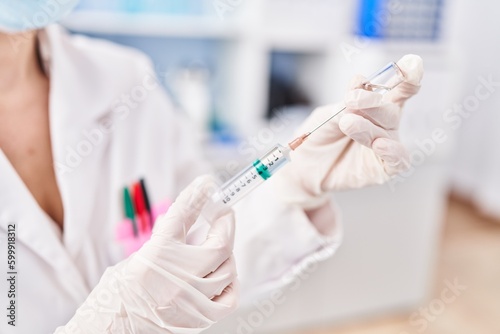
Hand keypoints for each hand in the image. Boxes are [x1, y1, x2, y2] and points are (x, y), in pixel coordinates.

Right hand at [56, 176, 237, 333]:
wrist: (111, 329)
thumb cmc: (119, 293)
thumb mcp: (138, 256)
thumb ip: (167, 238)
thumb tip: (189, 219)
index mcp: (156, 256)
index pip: (183, 215)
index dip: (197, 196)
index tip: (207, 183)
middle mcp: (178, 277)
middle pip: (219, 243)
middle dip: (225, 224)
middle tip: (221, 214)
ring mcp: (192, 300)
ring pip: (228, 269)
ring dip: (226, 254)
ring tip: (215, 246)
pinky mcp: (199, 319)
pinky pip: (229, 298)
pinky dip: (230, 283)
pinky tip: (221, 276)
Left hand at [275, 54, 423, 208]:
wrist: (303, 167)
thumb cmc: (317, 137)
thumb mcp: (325, 116)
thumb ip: (343, 105)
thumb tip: (360, 86)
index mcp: (374, 106)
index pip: (396, 89)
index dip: (408, 76)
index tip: (412, 63)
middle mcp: (384, 124)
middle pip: (389, 109)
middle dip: (372, 102)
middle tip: (351, 100)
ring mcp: (386, 146)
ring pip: (386, 132)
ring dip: (367, 126)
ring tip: (347, 123)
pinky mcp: (384, 168)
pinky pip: (398, 160)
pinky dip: (392, 151)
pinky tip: (380, 145)